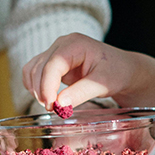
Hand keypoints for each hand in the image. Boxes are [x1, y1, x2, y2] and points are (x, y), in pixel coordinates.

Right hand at [23, 32, 137, 112]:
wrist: (122, 69)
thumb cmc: (116, 72)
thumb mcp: (103, 83)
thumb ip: (81, 92)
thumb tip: (59, 104)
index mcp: (75, 44)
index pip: (53, 64)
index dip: (48, 86)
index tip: (51, 106)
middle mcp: (62, 44)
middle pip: (39, 67)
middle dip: (42, 90)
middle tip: (54, 110)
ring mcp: (55, 52)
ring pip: (32, 69)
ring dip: (36, 89)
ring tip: (51, 106)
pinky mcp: (52, 63)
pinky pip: (33, 72)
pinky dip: (34, 86)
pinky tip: (45, 98)